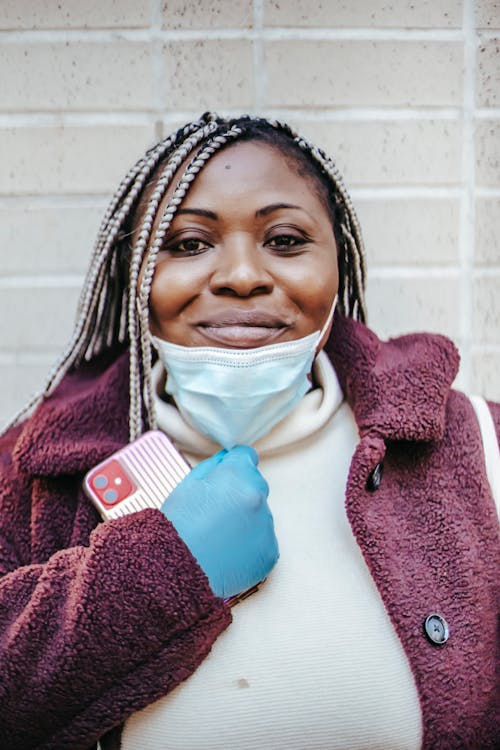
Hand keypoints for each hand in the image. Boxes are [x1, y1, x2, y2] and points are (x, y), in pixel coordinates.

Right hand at [160, 445, 277, 598]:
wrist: (176, 571)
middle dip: (240, 493)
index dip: (233, 466)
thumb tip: (228, 458)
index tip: (225, 479)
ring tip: (219, 536)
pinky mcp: (269, 552)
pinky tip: (228, 551)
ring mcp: (266, 526)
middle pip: (255, 485)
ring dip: (246, 520)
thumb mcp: (188, 484)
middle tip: (216, 512)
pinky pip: (262, 541)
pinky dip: (250, 544)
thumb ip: (213, 466)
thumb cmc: (177, 527)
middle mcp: (258, 497)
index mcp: (238, 475)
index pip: (246, 456)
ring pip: (260, 514)